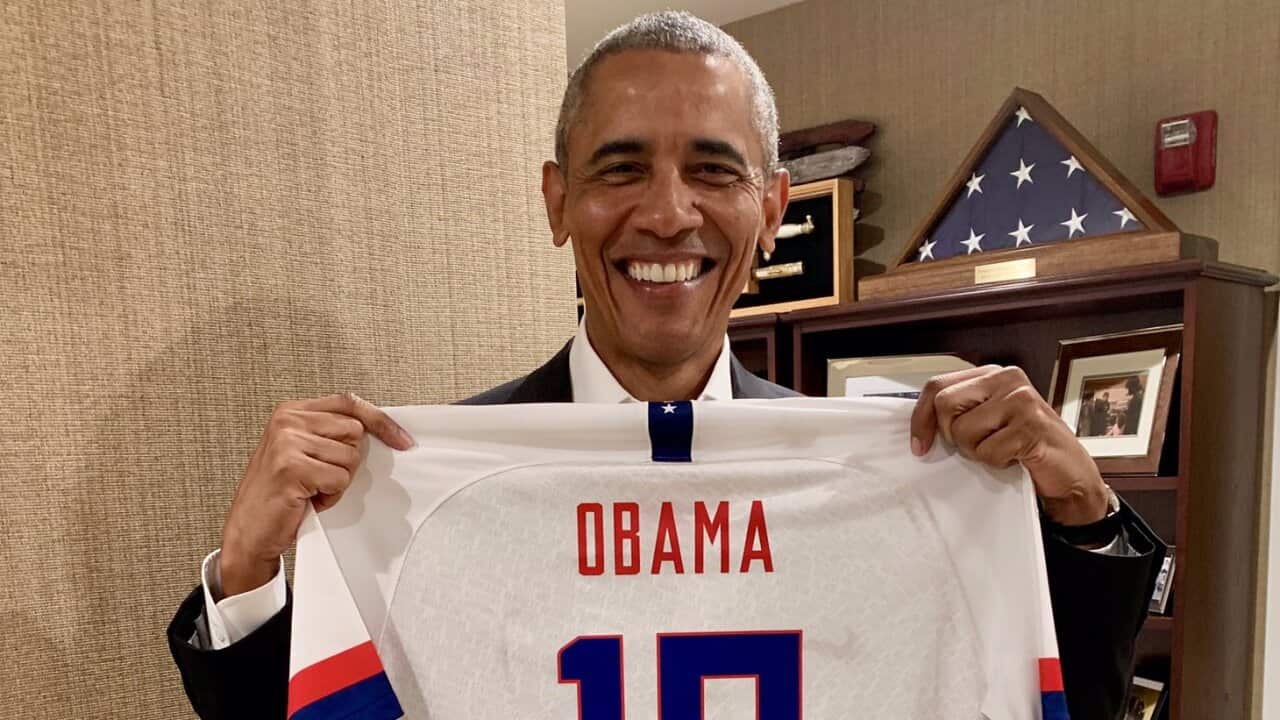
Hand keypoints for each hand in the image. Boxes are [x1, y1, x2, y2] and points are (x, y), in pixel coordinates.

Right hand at [218, 393, 413, 596]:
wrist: (249, 532)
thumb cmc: (280, 494)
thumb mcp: (304, 452)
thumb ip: (332, 434)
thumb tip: (381, 432)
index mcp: (292, 411)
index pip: (349, 403)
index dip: (380, 421)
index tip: (403, 440)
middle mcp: (287, 421)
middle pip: (355, 432)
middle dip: (347, 461)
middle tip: (319, 477)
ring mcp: (287, 443)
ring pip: (350, 458)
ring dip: (337, 482)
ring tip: (310, 489)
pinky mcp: (291, 468)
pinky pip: (339, 479)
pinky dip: (330, 496)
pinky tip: (307, 500)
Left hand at [909, 365, 1107, 526]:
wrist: (1070, 475)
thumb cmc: (1026, 448)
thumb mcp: (988, 422)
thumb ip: (960, 412)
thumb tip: (918, 425)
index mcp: (992, 374)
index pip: (937, 386)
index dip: (921, 418)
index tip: (919, 445)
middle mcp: (1007, 379)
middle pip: (945, 405)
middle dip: (953, 436)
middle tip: (978, 446)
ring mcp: (1021, 400)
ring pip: (963, 430)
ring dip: (978, 452)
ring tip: (1002, 450)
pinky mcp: (1031, 425)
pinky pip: (988, 451)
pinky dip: (997, 463)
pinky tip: (1017, 458)